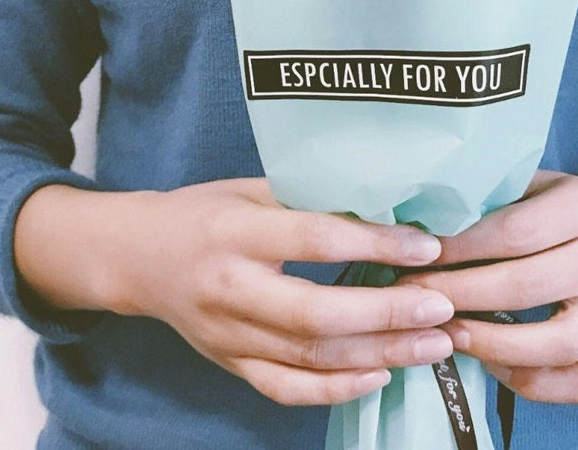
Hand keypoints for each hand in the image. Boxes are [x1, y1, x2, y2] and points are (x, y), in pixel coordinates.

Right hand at [14, 179, 456, 405]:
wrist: (135, 257)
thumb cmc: (204, 212)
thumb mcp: (251, 187)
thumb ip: (310, 197)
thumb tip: (392, 204)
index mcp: (235, 231)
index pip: (314, 239)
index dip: (374, 244)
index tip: (427, 246)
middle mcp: (229, 287)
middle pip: (316, 313)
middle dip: (387, 314)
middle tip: (442, 307)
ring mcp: (227, 335)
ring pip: (310, 357)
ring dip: (380, 354)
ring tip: (435, 344)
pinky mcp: (230, 364)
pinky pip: (287, 389)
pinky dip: (337, 390)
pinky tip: (382, 376)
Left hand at [394, 170, 577, 404]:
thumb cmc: (560, 208)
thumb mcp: (533, 184)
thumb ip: (490, 200)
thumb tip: (419, 227)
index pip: (516, 231)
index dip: (461, 248)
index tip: (417, 257)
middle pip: (527, 286)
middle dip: (460, 296)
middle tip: (412, 298)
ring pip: (558, 344)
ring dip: (492, 345)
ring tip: (445, 334)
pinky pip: (576, 382)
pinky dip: (529, 382)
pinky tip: (489, 363)